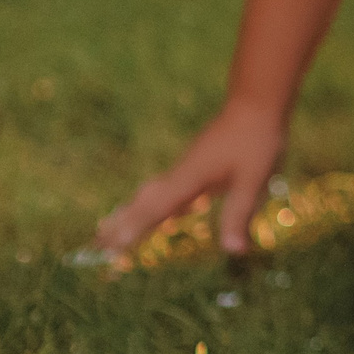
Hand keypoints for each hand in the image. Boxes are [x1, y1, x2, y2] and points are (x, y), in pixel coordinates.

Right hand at [96, 99, 288, 258]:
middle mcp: (182, 174)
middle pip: (144, 202)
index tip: (110, 246)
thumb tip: (233, 251)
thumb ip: (239, 215)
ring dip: (134, 212)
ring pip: (153, 194)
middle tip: (96, 243)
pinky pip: (168, 189)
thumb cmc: (256, 141)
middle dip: (122, 223)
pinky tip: (167, 213)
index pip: (156, 210)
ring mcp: (187, 167)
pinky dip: (157, 203)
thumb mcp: (253, 181)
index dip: (133, 229)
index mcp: (189, 180)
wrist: (256, 103)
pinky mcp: (197, 163)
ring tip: (114, 228)